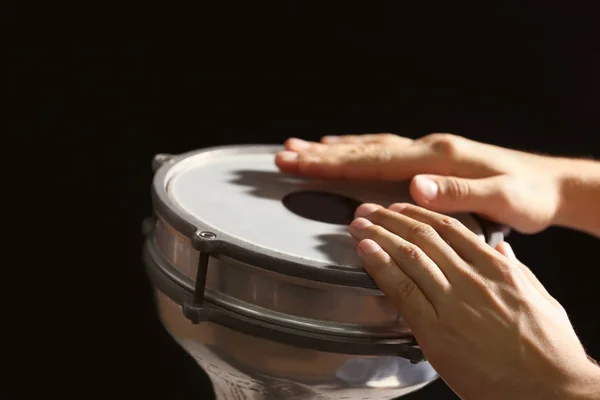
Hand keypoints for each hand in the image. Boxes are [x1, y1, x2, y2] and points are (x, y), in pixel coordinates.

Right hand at [275, 133, 568, 233]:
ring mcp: (427, 151)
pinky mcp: (430, 160)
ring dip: (333, 149)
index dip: (332, 162)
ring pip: (370, 147)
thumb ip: (459, 192)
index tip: (297, 161)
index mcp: (436, 158)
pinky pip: (384, 151)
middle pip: (363, 149)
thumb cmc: (528, 196)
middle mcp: (427, 149)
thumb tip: (416, 185)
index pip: (373, 159)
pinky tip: (345, 148)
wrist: (550, 185)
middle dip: (320, 154)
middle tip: (283, 154)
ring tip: (300, 148)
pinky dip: (358, 150)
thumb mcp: (503, 199)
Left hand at [347, 202, 599, 399]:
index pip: (449, 228)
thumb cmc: (549, 351)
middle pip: (422, 237)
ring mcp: (453, 304)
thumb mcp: (541, 299)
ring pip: (408, 257)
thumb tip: (502, 248)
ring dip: (378, 236)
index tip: (398, 208)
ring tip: (358, 225)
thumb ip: (517, 270)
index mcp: (497, 269)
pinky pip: (402, 290)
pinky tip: (365, 252)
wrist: (551, 392)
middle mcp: (472, 279)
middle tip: (367, 210)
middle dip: (389, 219)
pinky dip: (380, 267)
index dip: (418, 214)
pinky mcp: (435, 331)